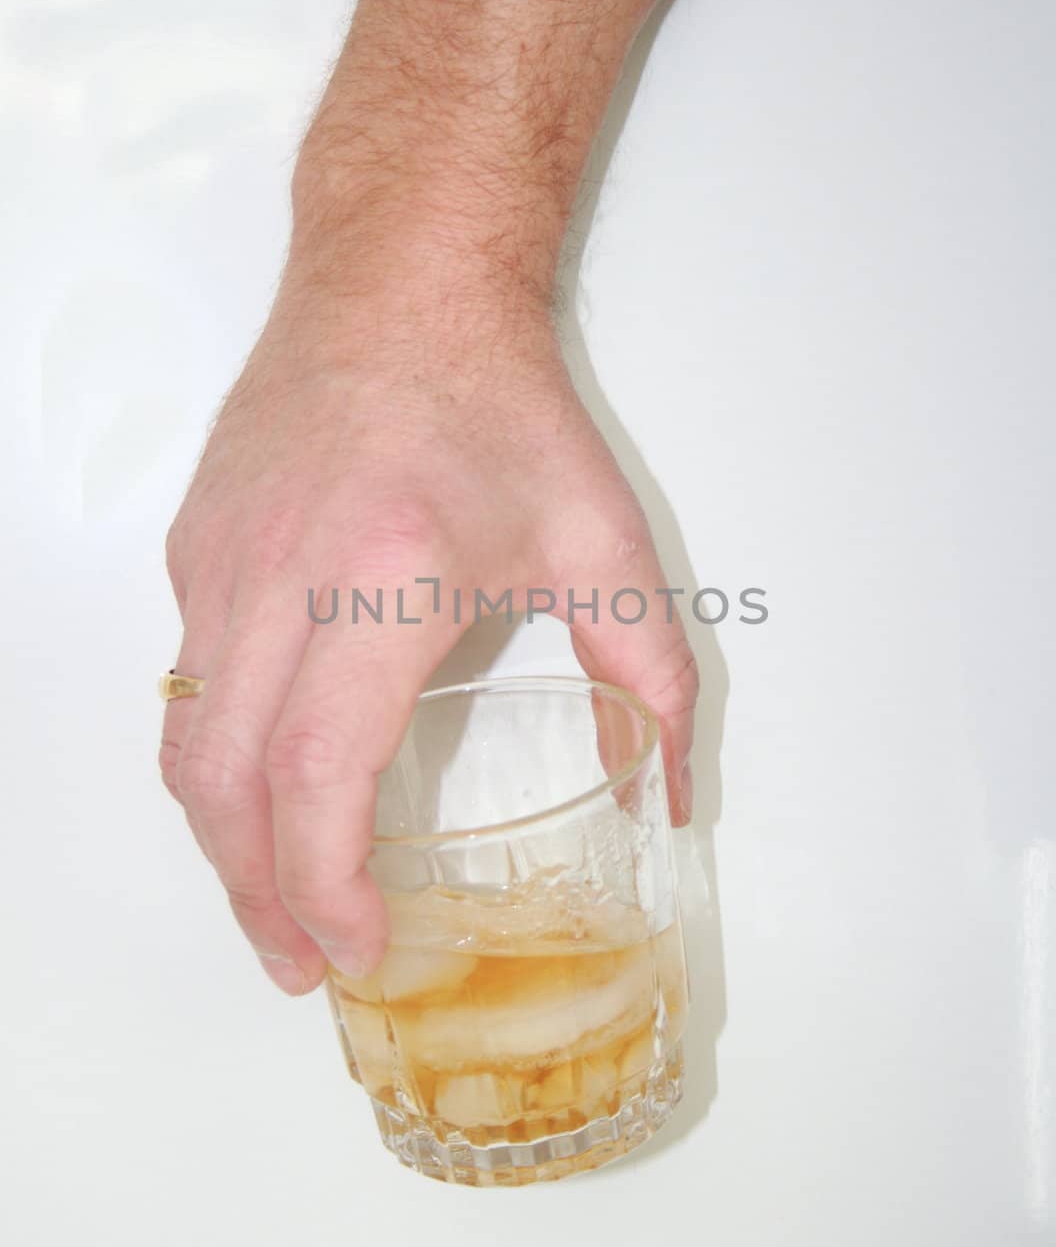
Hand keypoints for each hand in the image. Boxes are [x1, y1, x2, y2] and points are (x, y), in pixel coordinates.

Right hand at [161, 245, 697, 994]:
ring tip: (274, 901)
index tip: (361, 947)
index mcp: (381, 581)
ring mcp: (219, 562)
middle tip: (303, 964)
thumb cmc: (503, 407)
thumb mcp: (602, 540)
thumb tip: (677, 795)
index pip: (317, 774)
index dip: (326, 885)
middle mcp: (277, 579)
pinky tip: (266, 782)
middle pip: (224, 784)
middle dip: (257, 897)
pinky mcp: (194, 545)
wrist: (398, 282)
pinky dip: (215, 756)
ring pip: (186, 738)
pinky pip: (187, 676)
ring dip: (222, 841)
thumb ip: (653, 676)